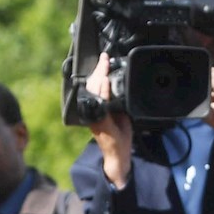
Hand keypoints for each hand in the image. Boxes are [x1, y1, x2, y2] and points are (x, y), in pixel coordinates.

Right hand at [85, 54, 133, 187]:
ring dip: (100, 76)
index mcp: (96, 108)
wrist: (118, 155)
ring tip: (104, 64)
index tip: (103, 58)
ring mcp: (95, 116)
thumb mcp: (120, 114)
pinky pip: (101, 104)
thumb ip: (118, 101)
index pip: (94, 86)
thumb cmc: (119, 136)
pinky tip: (105, 80)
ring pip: (94, 92)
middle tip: (104, 57)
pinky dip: (103, 91)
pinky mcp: (101, 122)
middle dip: (98, 70)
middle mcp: (93, 111)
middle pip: (92, 86)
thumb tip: (122, 87)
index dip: (98, 71)